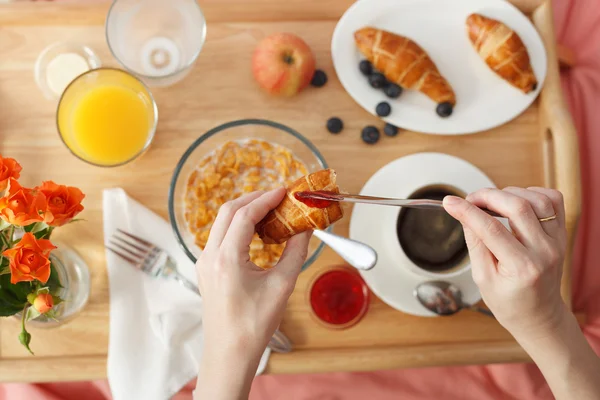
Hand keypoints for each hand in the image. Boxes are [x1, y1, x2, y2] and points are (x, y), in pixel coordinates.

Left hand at [196, 188, 309, 359]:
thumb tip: (305, 228)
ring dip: (244, 212)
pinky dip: (238, 226)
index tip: (284, 191)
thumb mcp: (282, 286)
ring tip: (270, 212)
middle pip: (228, 212)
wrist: (229, 353)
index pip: (244, 215)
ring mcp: (205, 262)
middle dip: (253, 199)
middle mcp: (210, 256)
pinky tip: (257, 232)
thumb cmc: (254, 325)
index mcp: (226, 259)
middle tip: (277, 197)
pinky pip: (220, 236)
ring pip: (222, 223)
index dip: (265, 199)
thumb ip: (295, 252)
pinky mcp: (207, 269)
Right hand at [443, 187, 567, 339]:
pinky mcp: (561, 234)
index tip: (450, 202)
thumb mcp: (482, 278)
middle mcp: (544, 252)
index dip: (467, 211)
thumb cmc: (509, 302)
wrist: (539, 316)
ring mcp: (556, 241)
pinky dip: (533, 193)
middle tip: (470, 199)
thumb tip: (464, 213)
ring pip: (537, 199)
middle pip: (517, 207)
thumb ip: (475, 243)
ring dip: (510, 193)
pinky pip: (553, 200)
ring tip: (492, 202)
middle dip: (488, 196)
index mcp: (522, 268)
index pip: (491, 229)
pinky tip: (516, 202)